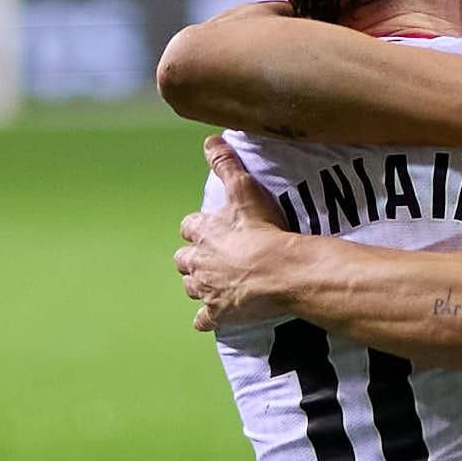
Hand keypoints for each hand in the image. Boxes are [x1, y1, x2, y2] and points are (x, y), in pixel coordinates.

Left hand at [177, 138, 295, 330]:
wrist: (278, 269)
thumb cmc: (262, 229)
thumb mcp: (243, 188)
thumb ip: (225, 164)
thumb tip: (210, 140)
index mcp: (202, 233)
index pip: (189, 228)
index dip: (197, 228)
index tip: (206, 228)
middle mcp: (198, 263)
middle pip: (183, 261)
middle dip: (192, 259)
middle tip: (208, 257)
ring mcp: (207, 289)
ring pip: (191, 288)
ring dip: (198, 284)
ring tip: (212, 282)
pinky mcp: (219, 312)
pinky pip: (204, 320)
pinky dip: (206, 318)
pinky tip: (212, 318)